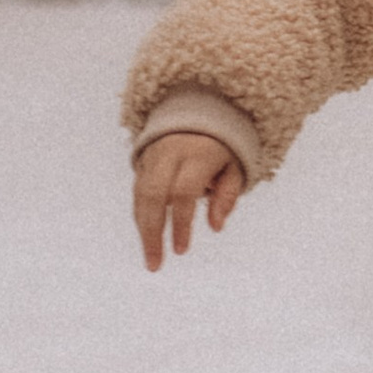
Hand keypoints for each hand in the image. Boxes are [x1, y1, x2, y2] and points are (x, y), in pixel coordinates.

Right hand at [133, 132, 244, 272]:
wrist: (198, 109)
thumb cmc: (222, 146)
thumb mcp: (235, 166)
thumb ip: (226, 195)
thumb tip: (216, 226)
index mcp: (198, 153)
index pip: (183, 192)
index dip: (180, 223)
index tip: (181, 250)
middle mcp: (170, 153)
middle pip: (153, 195)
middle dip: (151, 232)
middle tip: (154, 263)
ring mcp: (153, 155)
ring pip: (140, 194)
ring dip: (142, 228)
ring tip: (150, 257)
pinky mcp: (143, 159)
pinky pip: (138, 190)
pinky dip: (141, 215)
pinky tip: (148, 236)